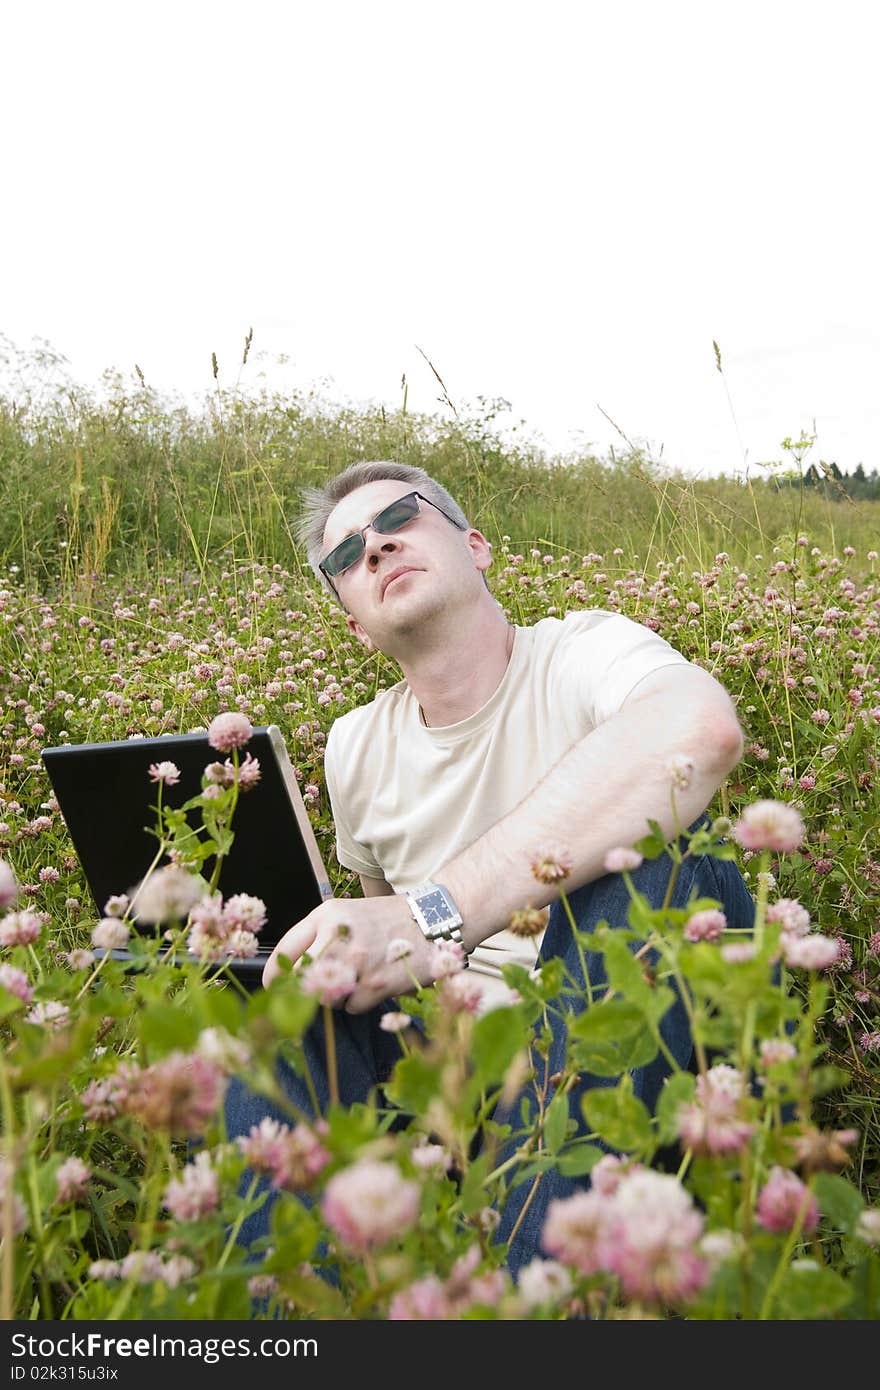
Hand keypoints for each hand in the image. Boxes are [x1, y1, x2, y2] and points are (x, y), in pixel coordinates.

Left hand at [261, 895, 434, 1011]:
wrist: (432, 921)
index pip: (285, 950)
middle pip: (300, 980)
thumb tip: (287, 971)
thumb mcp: (347, 912)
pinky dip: (360, 1001)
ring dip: (337, 996)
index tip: (271, 987)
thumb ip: (317, 935)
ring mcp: (356, 963)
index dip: (273, 975)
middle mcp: (338, 937)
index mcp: (327, 916)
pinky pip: (352, 1007)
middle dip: (303, 991)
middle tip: (313, 992)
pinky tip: (375, 983)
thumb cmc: (385, 920)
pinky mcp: (375, 984)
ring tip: (358, 976)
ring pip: (326, 997)